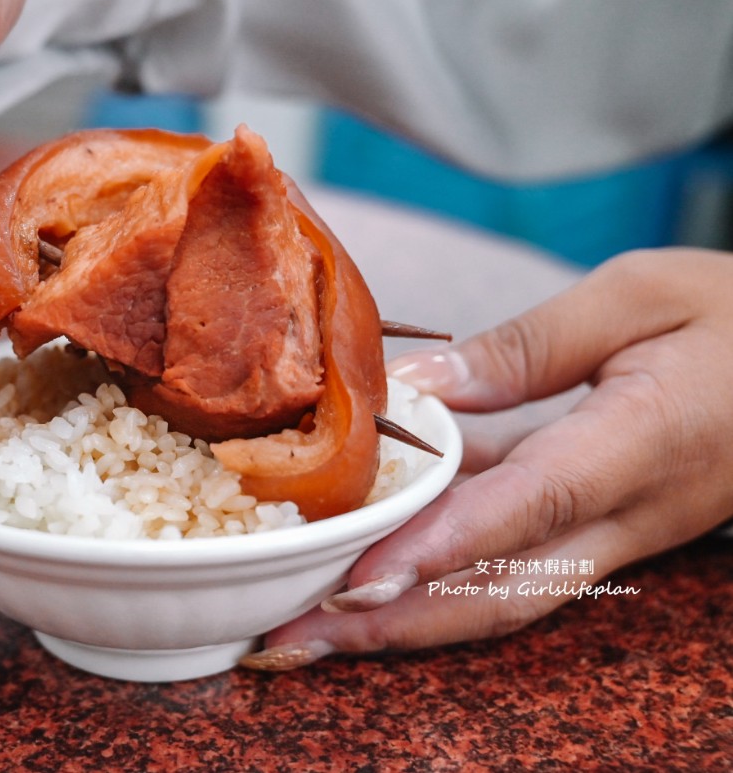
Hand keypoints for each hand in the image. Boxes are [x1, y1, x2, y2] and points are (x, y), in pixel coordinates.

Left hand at [242, 247, 732, 669]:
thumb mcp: (639, 295)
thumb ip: (527, 345)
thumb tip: (422, 386)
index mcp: (642, 443)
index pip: (529, 506)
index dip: (440, 548)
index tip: (359, 578)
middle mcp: (627, 513)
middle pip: (502, 592)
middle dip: (393, 626)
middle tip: (295, 641)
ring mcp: (616, 533)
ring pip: (502, 595)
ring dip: (405, 617)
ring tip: (312, 622)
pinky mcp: (602, 530)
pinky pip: (511, 561)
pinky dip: (437, 571)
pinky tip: (367, 557)